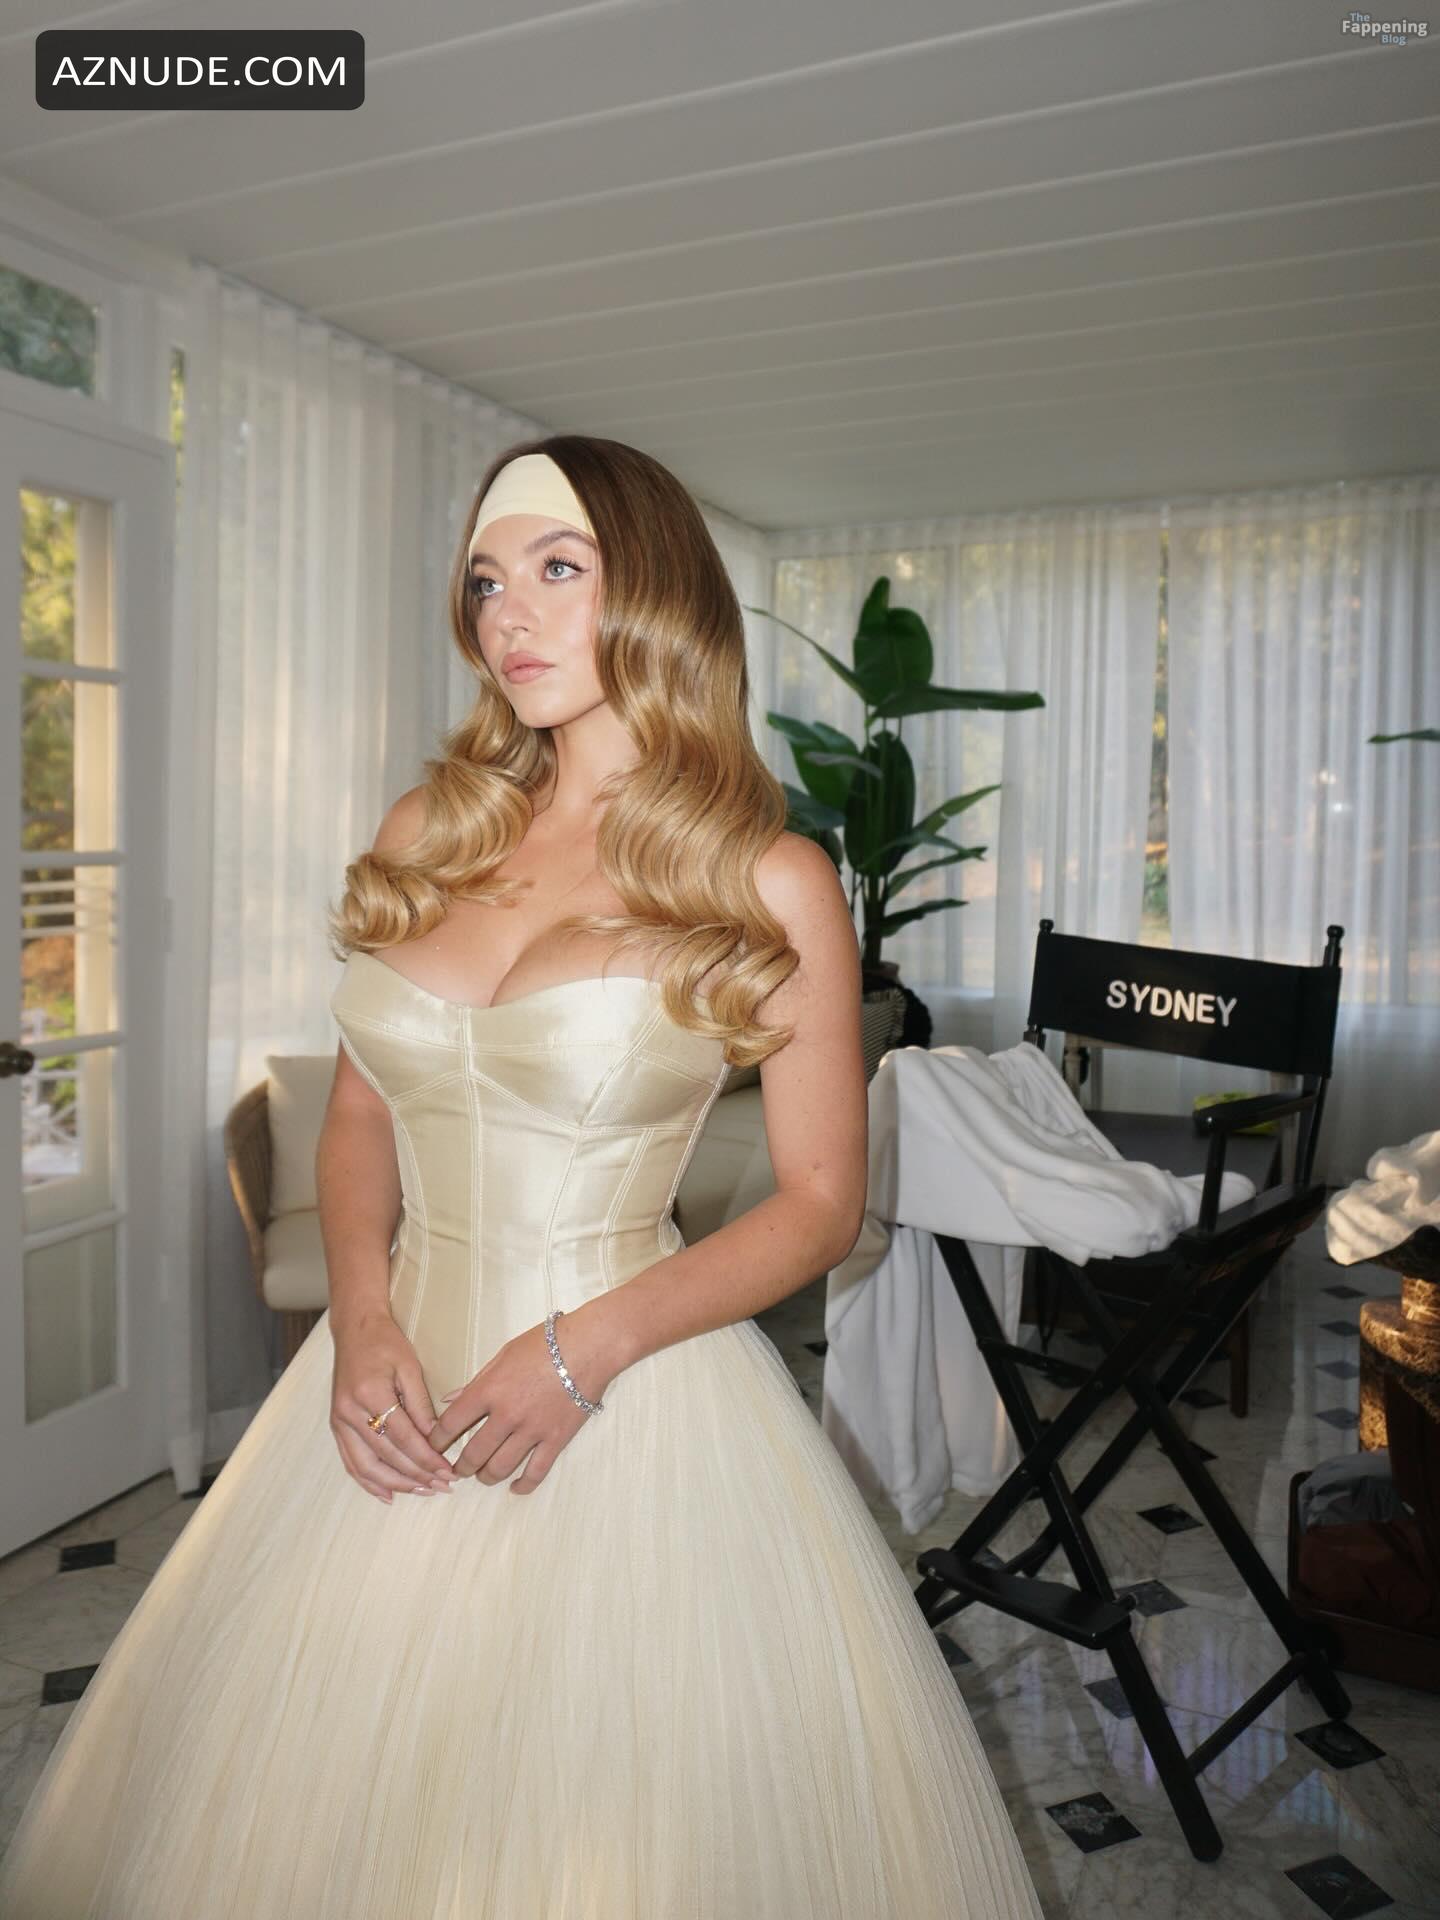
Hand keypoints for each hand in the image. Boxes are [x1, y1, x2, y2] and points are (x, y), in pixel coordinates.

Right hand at [329, 1310, 457, 1503]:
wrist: (354, 1330)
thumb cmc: (386, 1343)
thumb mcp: (410, 1368)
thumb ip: (421, 1406)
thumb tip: (436, 1440)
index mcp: (370, 1394)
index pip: (403, 1437)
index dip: (427, 1458)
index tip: (448, 1471)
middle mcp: (350, 1412)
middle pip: (386, 1456)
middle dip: (416, 1475)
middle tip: (442, 1485)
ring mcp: (339, 1422)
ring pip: (366, 1466)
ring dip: (395, 1484)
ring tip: (422, 1491)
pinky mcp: (336, 1426)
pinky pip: (351, 1462)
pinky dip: (369, 1481)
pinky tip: (388, 1493)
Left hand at [426, 1308, 620, 1495]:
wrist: (589, 1346)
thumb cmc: (545, 1343)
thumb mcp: (503, 1354)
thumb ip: (476, 1381)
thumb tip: (450, 1399)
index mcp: (488, 1390)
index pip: (450, 1424)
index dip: (435, 1440)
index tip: (432, 1447)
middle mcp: (506, 1415)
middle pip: (472, 1454)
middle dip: (460, 1466)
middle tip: (456, 1469)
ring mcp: (531, 1431)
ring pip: (499, 1468)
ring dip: (485, 1477)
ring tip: (482, 1476)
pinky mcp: (555, 1440)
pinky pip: (535, 1473)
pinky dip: (522, 1485)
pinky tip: (515, 1487)